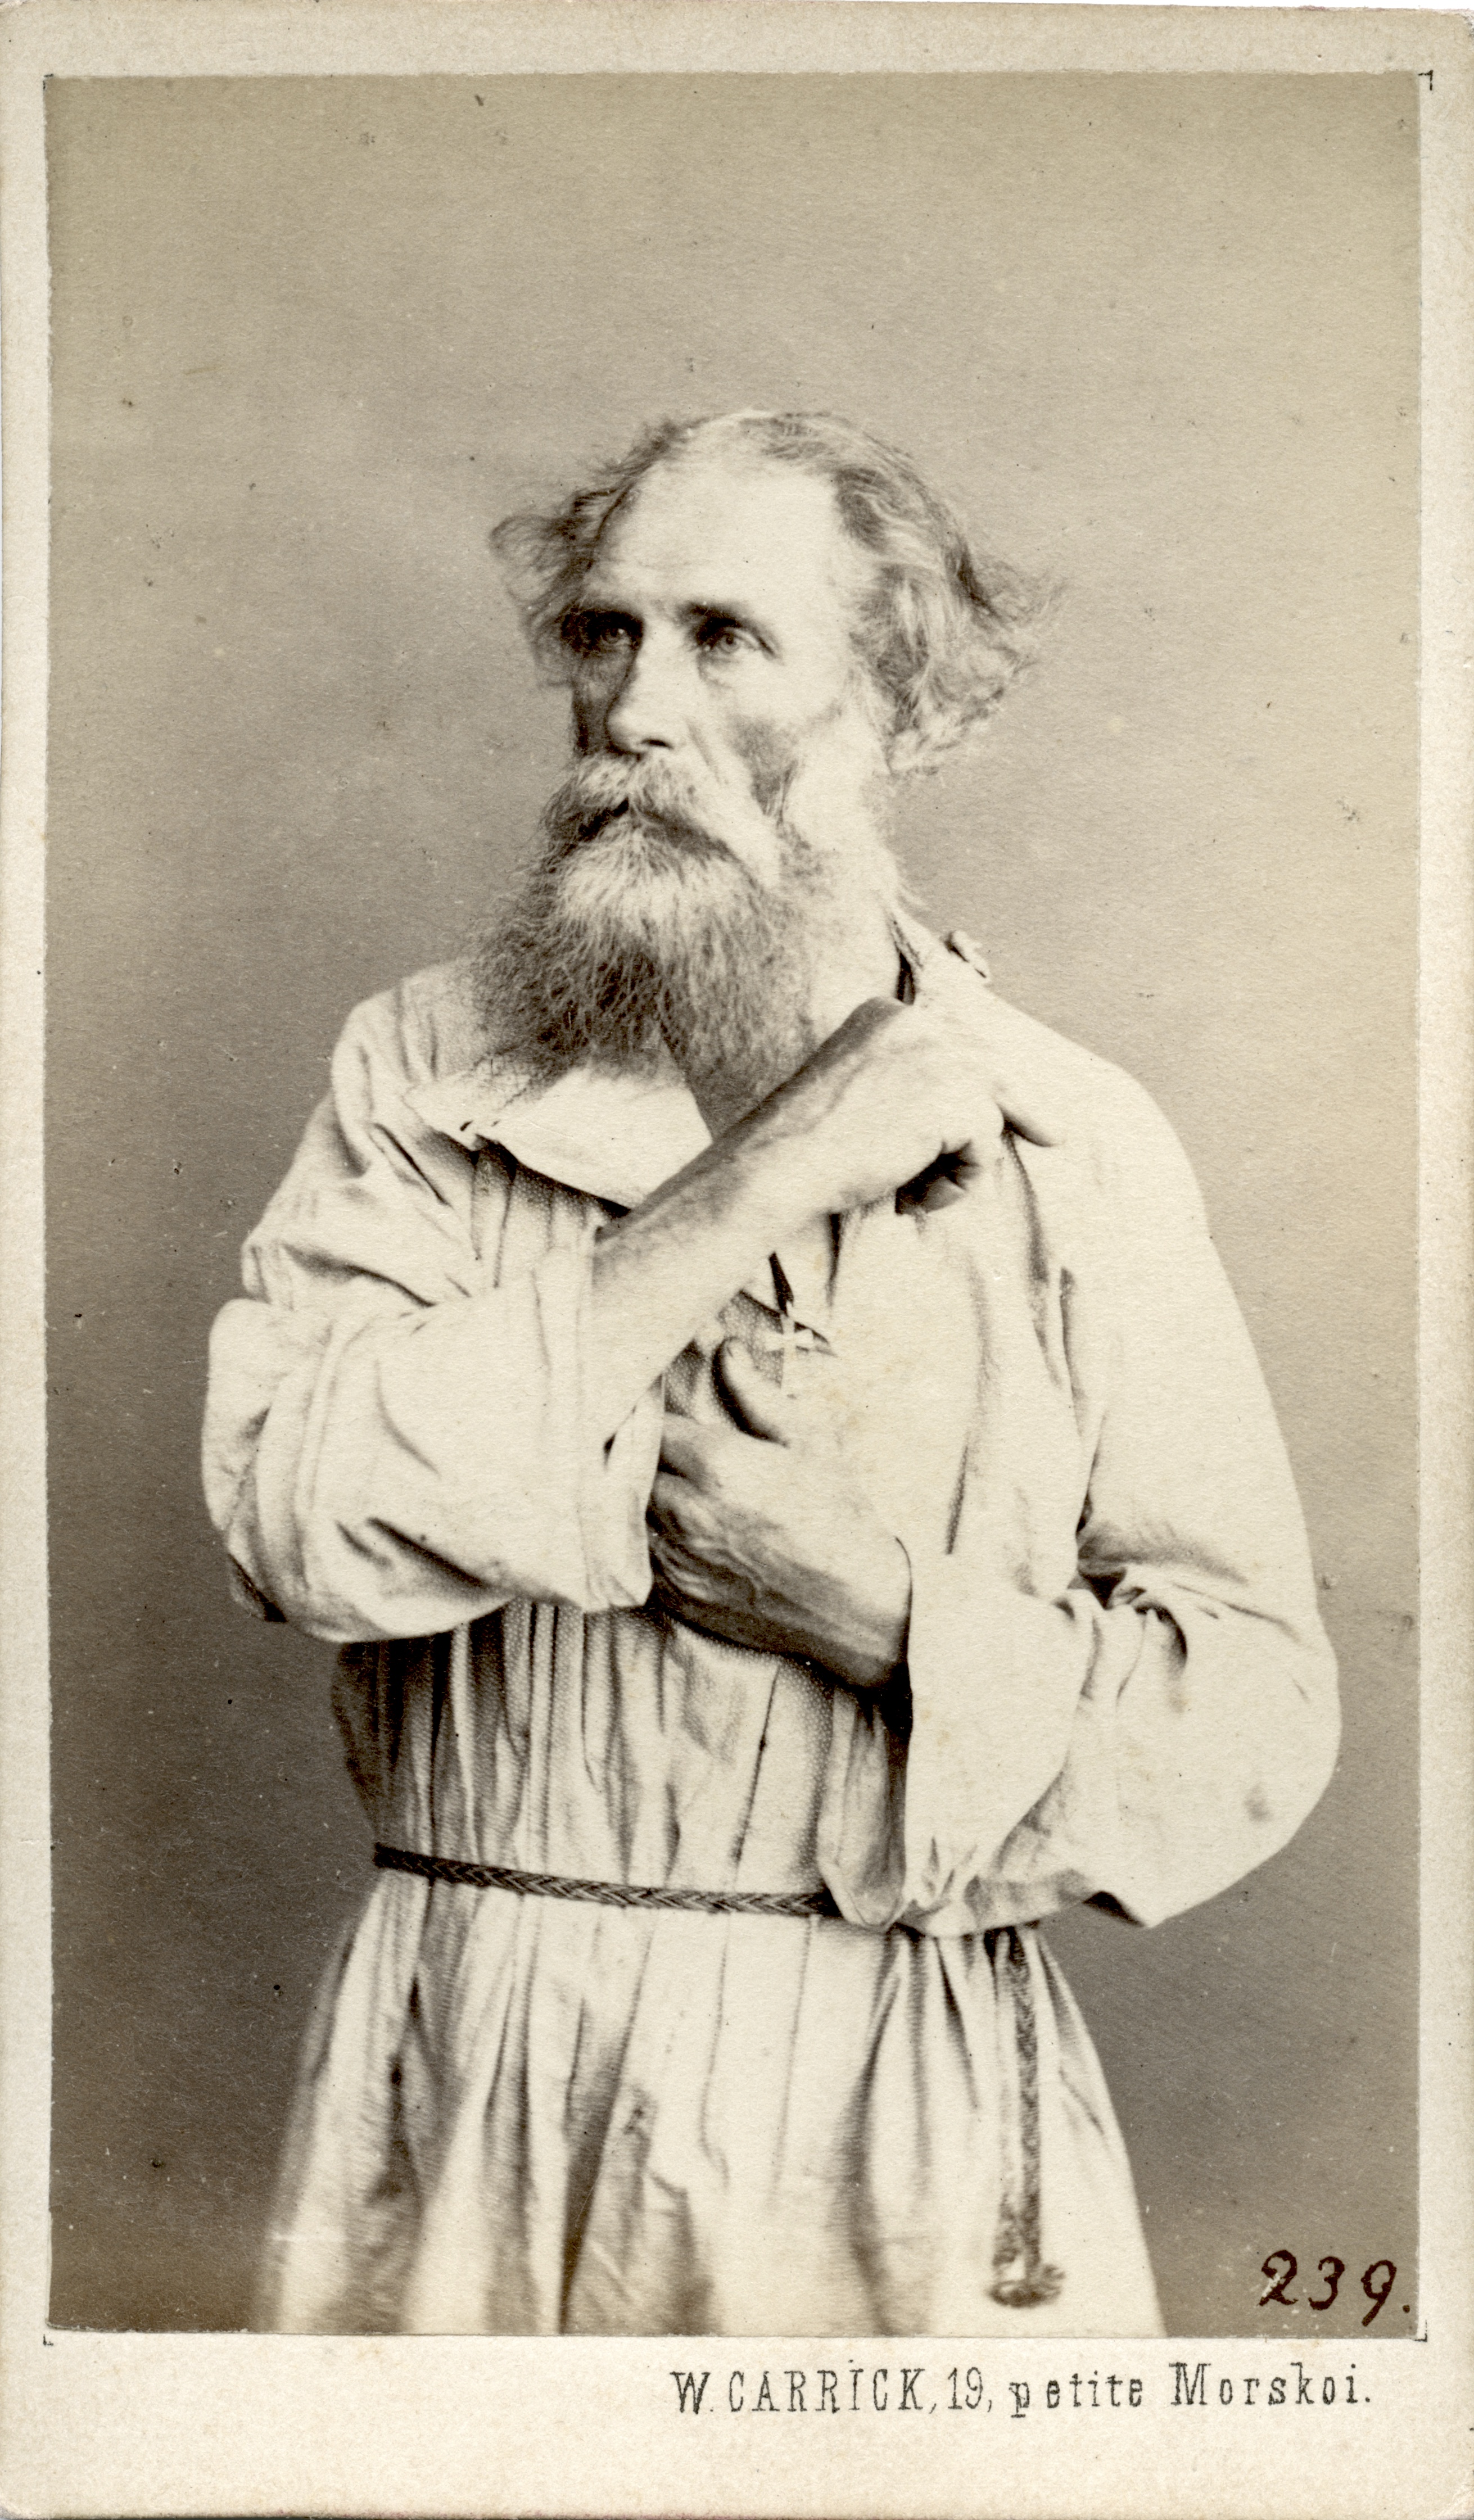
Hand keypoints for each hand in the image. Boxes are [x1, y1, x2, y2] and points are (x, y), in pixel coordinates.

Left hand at [646, 1341, 910, 1688]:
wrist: (855, 1603)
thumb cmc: (838, 1516)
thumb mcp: (808, 1442)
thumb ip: (757, 1395)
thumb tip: (726, 1349)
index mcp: (718, 1465)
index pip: (650, 1424)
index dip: (647, 1413)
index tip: (652, 1408)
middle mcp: (687, 1512)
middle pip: (628, 1469)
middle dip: (635, 1453)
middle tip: (646, 1444)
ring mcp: (676, 1558)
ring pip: (622, 1513)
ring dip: (631, 1496)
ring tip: (651, 1484)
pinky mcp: (674, 1596)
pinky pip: (632, 1558)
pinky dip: (638, 1539)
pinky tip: (661, 1530)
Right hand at [743, 995, 1063, 1223]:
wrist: (784, 1161)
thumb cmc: (807, 1143)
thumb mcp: (857, 1090)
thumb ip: (905, 1083)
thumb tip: (971, 1111)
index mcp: (887, 1016)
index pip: (957, 1044)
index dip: (983, 1081)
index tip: (1009, 1104)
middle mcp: (919, 1025)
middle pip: (992, 1068)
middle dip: (1023, 1108)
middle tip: (1055, 1136)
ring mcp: (941, 1057)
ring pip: (989, 1113)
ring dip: (963, 1162)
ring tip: (917, 1192)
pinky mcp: (957, 1098)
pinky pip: (986, 1147)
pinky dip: (960, 1181)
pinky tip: (916, 1196)